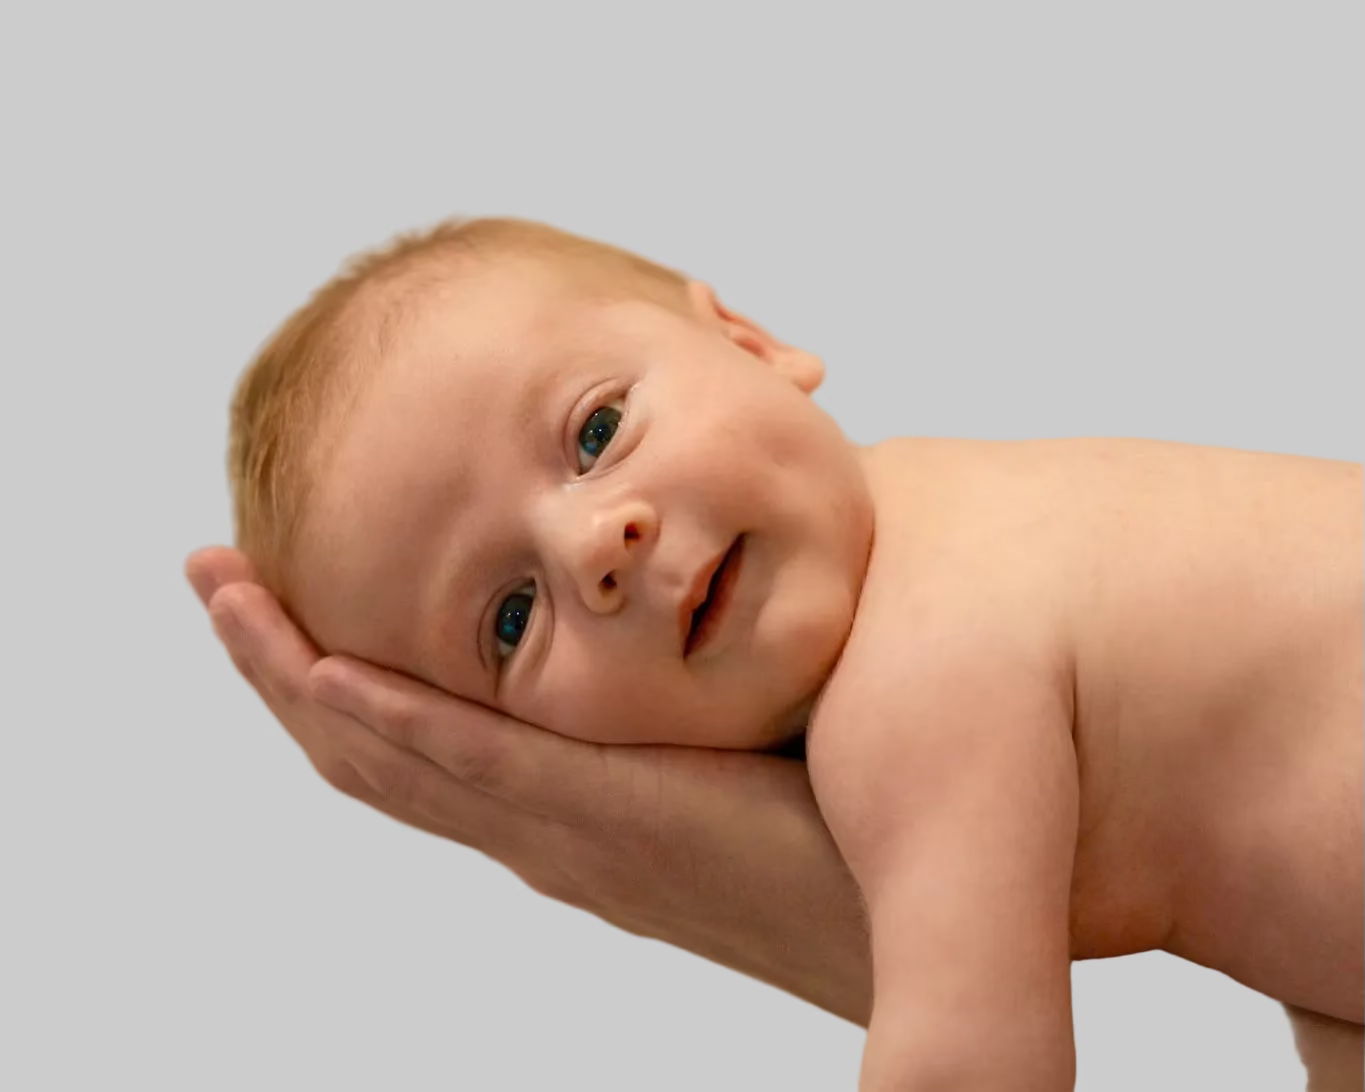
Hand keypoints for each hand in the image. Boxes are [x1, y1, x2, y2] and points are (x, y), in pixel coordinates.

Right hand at [186, 546, 871, 1024]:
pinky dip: (384, 719)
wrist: (930, 885)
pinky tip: (324, 665)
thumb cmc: (851, 797)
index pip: (421, 740)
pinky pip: (470, 765)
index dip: (336, 675)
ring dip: (299, 676)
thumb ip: (694, 664)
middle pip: (375, 747)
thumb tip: (684, 575)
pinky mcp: (609, 821)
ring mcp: (566, 828)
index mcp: (571, 806)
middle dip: (282, 662)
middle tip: (216, 579)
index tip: (278, 599)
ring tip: (228, 597)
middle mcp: (546, 824)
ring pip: (393, 755)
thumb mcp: (745, 719)